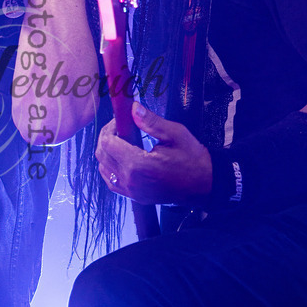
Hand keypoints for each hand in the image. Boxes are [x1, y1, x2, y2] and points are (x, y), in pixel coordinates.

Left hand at [96, 102, 211, 204]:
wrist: (205, 184)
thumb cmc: (193, 158)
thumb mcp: (175, 134)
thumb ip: (150, 121)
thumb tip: (132, 108)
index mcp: (139, 165)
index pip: (108, 143)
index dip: (110, 128)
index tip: (121, 120)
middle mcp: (131, 181)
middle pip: (102, 155)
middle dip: (107, 137)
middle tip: (120, 128)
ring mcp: (132, 192)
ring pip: (104, 169)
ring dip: (107, 153)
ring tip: (121, 142)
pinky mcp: (135, 198)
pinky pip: (112, 182)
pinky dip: (110, 169)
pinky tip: (121, 158)